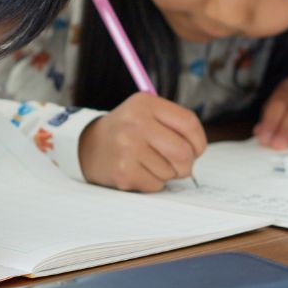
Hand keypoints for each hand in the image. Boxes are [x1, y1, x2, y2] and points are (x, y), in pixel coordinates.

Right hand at [78, 92, 206, 191]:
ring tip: (149, 163)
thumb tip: (197, 151)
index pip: (189, 123)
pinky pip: (156, 184)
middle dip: (186, 164)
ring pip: (171, 171)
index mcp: (145, 103)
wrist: (88, 146)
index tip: (195, 149)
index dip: (199, 141)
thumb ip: (174, 124)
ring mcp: (127, 147)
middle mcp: (135, 122)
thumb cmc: (128, 131)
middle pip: (183, 152)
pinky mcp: (123, 171)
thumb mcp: (145, 113)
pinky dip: (153, 182)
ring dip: (166, 173)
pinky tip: (138, 171)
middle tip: (177, 164)